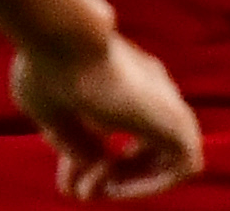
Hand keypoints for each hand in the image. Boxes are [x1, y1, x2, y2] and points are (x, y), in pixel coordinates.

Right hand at [9, 32, 201, 200]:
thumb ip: (76, 141)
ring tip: (91, 189)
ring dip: (128, 183)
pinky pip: (183, 166)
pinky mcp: (177, 122)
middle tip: (76, 190)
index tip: (64, 178)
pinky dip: (150, 183)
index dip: (90, 160)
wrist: (64, 39)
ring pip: (164, 158)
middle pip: (141, 147)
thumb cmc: (47, 69)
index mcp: (122, 80)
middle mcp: (149, 89)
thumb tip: (92, 167)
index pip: (115, 128)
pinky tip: (115, 184)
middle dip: (109, 175)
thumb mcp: (54, 114)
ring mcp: (166, 103)